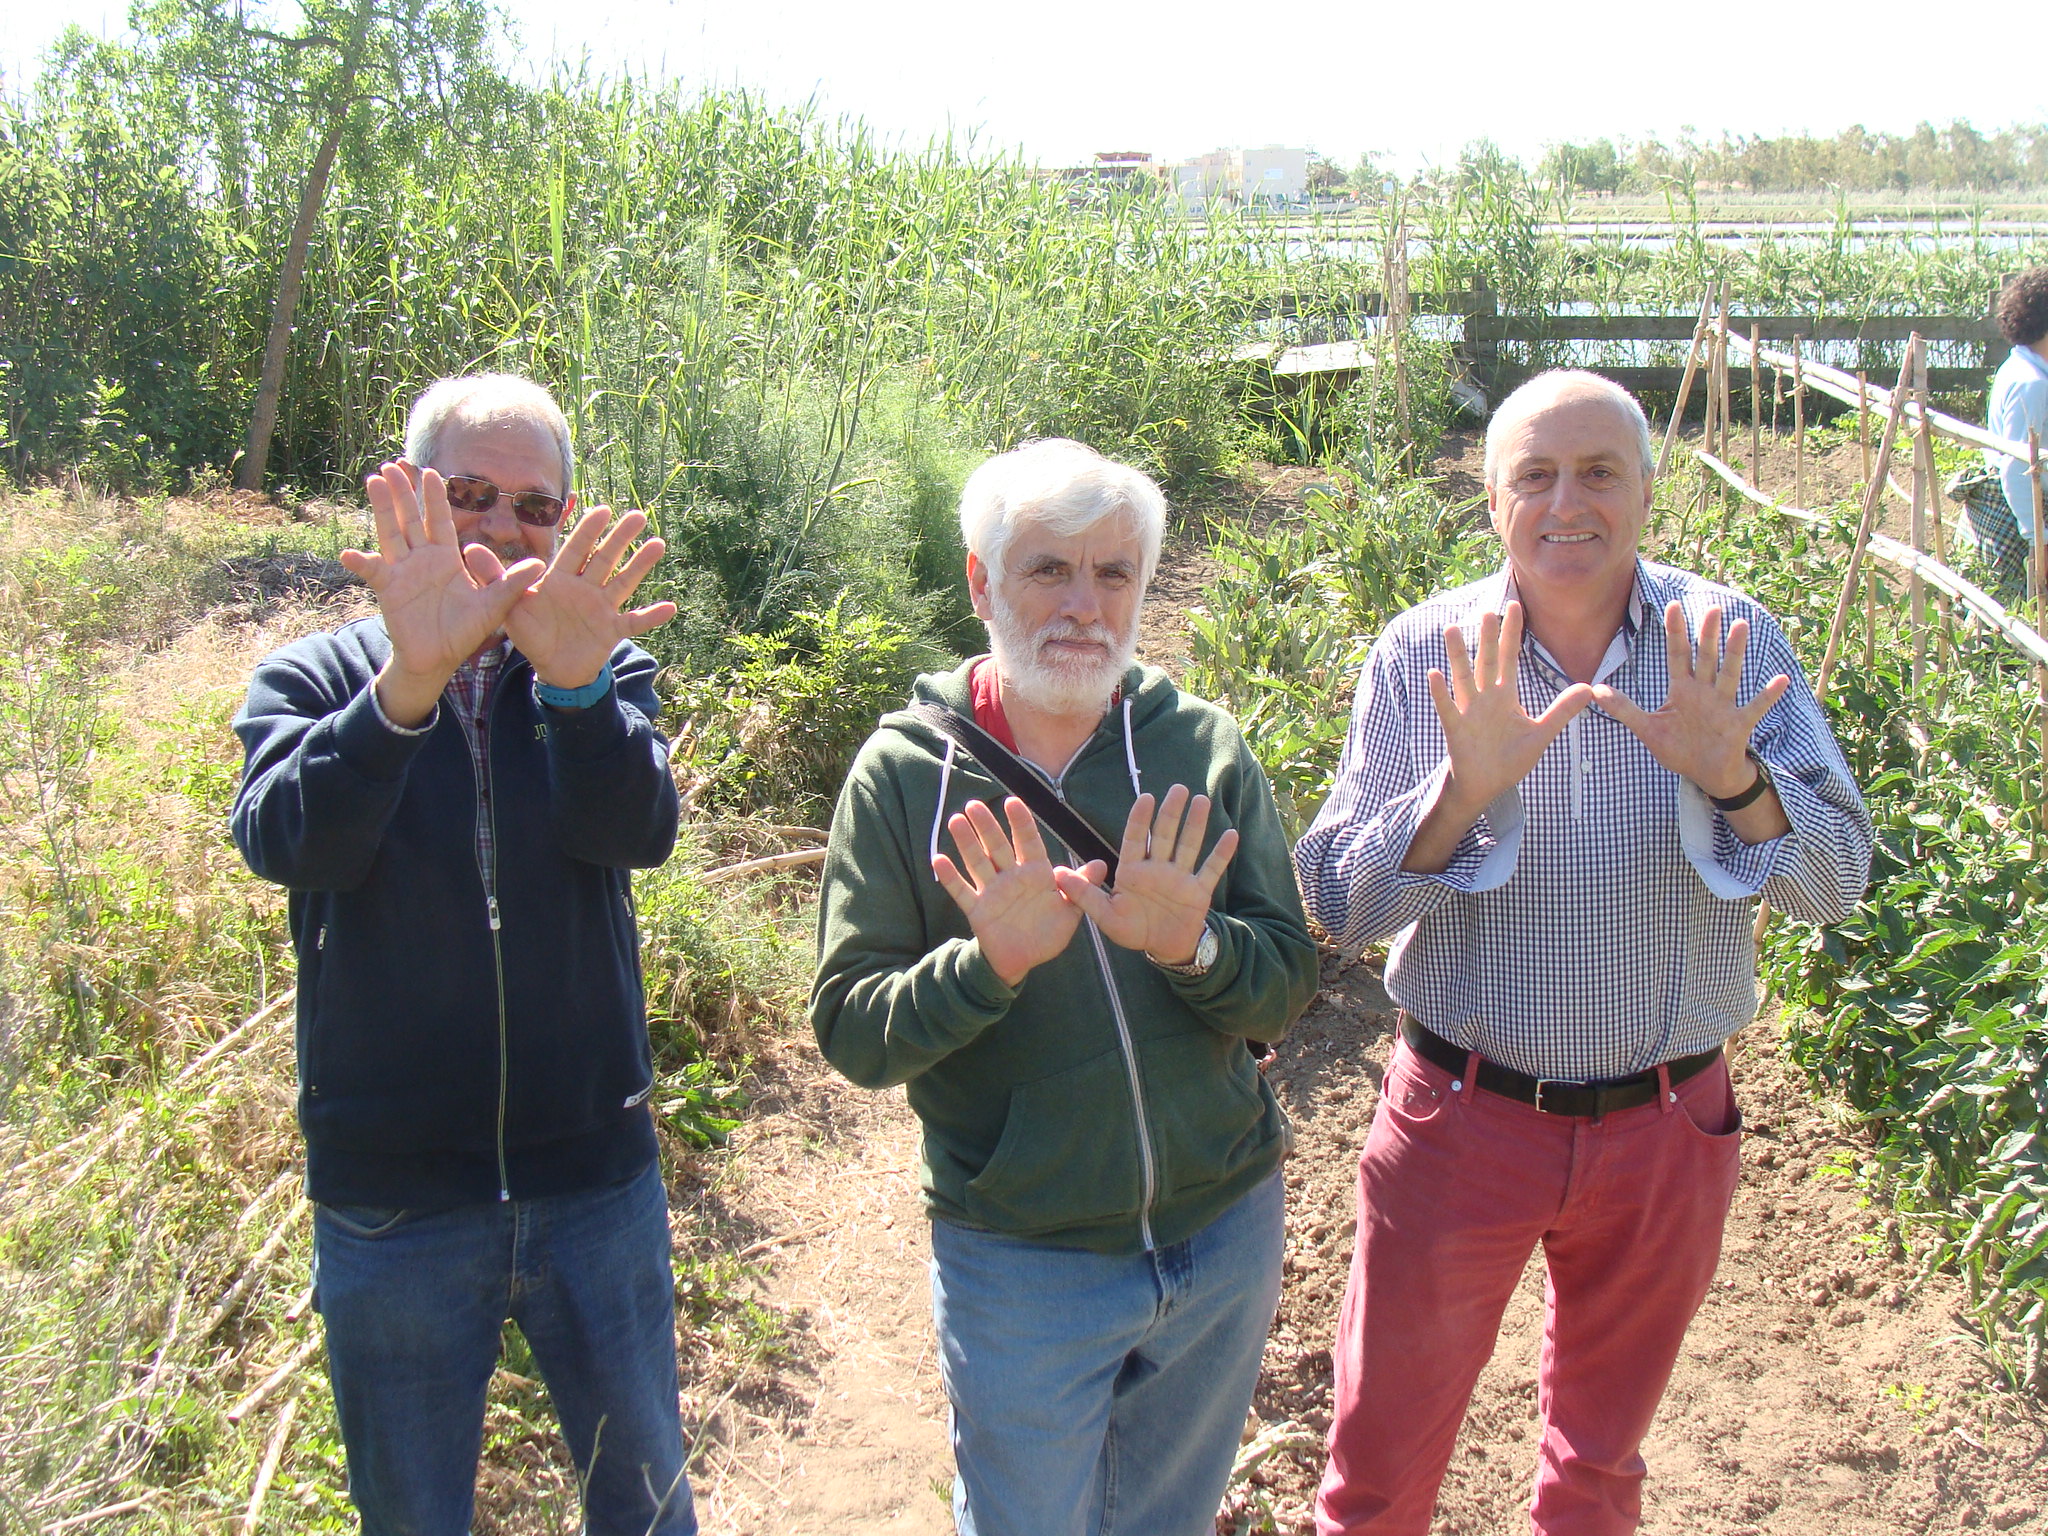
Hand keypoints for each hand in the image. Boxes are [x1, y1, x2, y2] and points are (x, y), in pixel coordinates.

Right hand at [343, 462, 545, 725]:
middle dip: (404, 491)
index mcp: (446, 557)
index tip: (432, 471)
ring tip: (374, 480)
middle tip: (394, 463)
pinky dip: (360, 563)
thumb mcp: (493, 606)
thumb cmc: (465, 631)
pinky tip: (348, 554)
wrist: (440, 658)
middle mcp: (422, 558)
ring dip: (382, 508)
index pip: (440, 520)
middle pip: (411, 518)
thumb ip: (512, 584)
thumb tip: (540, 565)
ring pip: (391, 533)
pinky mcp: (388, 589)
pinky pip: (373, 572)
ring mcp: (402, 571)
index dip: (435, 497)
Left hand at [500, 505, 677, 693]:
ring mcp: (602, 608)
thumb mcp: (510, 606)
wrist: (551, 667)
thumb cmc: (532, 633)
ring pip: (623, 582)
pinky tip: (670, 607)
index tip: (602, 509)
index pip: (575, 550)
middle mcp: (585, 588)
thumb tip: (469, 549)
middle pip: (604, 559)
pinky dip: (652, 616)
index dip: (588, 531)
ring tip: (657, 544)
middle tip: (637, 515)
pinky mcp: (612, 630)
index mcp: (561, 579)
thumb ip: (495, 578)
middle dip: (620, 538)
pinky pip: (635, 622)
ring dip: (640, 565)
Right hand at [933, 797, 1098, 987]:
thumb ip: (1081, 887)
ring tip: (956, 821)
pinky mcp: (978, 910)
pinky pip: (962, 891)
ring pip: (977, 862)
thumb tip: (1101, 863)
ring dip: (966, 843)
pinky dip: (950, 877)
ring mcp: (993, 892)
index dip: (1020, 822)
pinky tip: (938, 859)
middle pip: (997, 847)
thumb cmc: (1047, 932)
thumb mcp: (1070, 911)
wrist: (1024, 960)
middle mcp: (1012, 877)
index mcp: (1036, 874)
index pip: (1027, 842)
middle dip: (987, 826)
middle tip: (974, 804)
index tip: (1012, 801)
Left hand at [1054, 785, 1237, 962]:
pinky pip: (1211, 869)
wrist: (1163, 947)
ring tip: (1201, 801)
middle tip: (1178, 789)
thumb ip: (1084, 895)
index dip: (1141, 819)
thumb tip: (1057, 874)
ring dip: (1196, 824)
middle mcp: (1158, 868)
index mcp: (1133, 871)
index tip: (1146, 797)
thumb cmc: (1132, 929)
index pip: (1137, 838)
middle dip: (1171, 813)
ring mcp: (1180, 877)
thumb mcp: (1105, 915)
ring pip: (1189, 845)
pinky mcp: (1199, 890)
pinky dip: (1221, 853)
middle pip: (1165, 835)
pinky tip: (1231, 834)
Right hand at [1426, 602, 1593, 816]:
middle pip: (1487, 661)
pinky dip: (1441, 692)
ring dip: (1458, 655)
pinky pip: (1447, 707)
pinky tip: (1435, 674)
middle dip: (1488, 637)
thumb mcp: (1541, 733)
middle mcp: (1485, 698)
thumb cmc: (1509, 759)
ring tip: (1452, 629)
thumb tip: (1589, 688)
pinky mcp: (1456, 729)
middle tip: (1488, 610)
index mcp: (1505, 696)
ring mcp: (1469, 711)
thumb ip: (1562, 710)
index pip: (1510, 658)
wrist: (1485, 786)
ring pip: (1463, 678)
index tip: (1516, 606)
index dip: (1512, 633)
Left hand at [1590, 602, 1789, 797]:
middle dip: (1707, 635)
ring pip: (1729, 674)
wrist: (1706, 773)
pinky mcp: (1738, 724)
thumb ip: (1624, 709)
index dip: (1675, 632)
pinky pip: (1755, 707)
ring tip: (1741, 626)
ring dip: (1735, 652)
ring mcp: (1723, 706)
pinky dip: (1768, 695)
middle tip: (1712, 608)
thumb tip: (1596, 691)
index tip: (1672, 605)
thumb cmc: (1679, 748)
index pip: (1677, 655)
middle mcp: (1704, 692)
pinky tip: (1780, 680)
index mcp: (1682, 690)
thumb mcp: (1648, 729)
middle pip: (1706, 659)